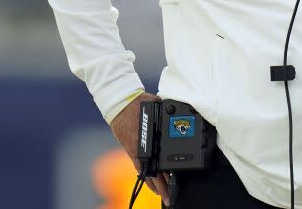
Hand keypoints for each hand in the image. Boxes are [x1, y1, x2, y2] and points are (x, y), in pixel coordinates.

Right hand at [110, 92, 170, 206]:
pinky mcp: (131, 150)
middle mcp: (141, 148)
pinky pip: (139, 167)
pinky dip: (146, 177)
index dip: (166, 174)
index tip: (173, 183)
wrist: (120, 102)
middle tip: (170, 198)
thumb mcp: (158, 105)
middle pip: (154, 172)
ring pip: (147, 172)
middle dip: (163, 185)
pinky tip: (152, 184)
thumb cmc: (139, 102)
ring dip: (156, 184)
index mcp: (148, 139)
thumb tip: (181, 112)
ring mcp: (136, 150)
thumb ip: (168, 113)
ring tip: (163, 196)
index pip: (159, 161)